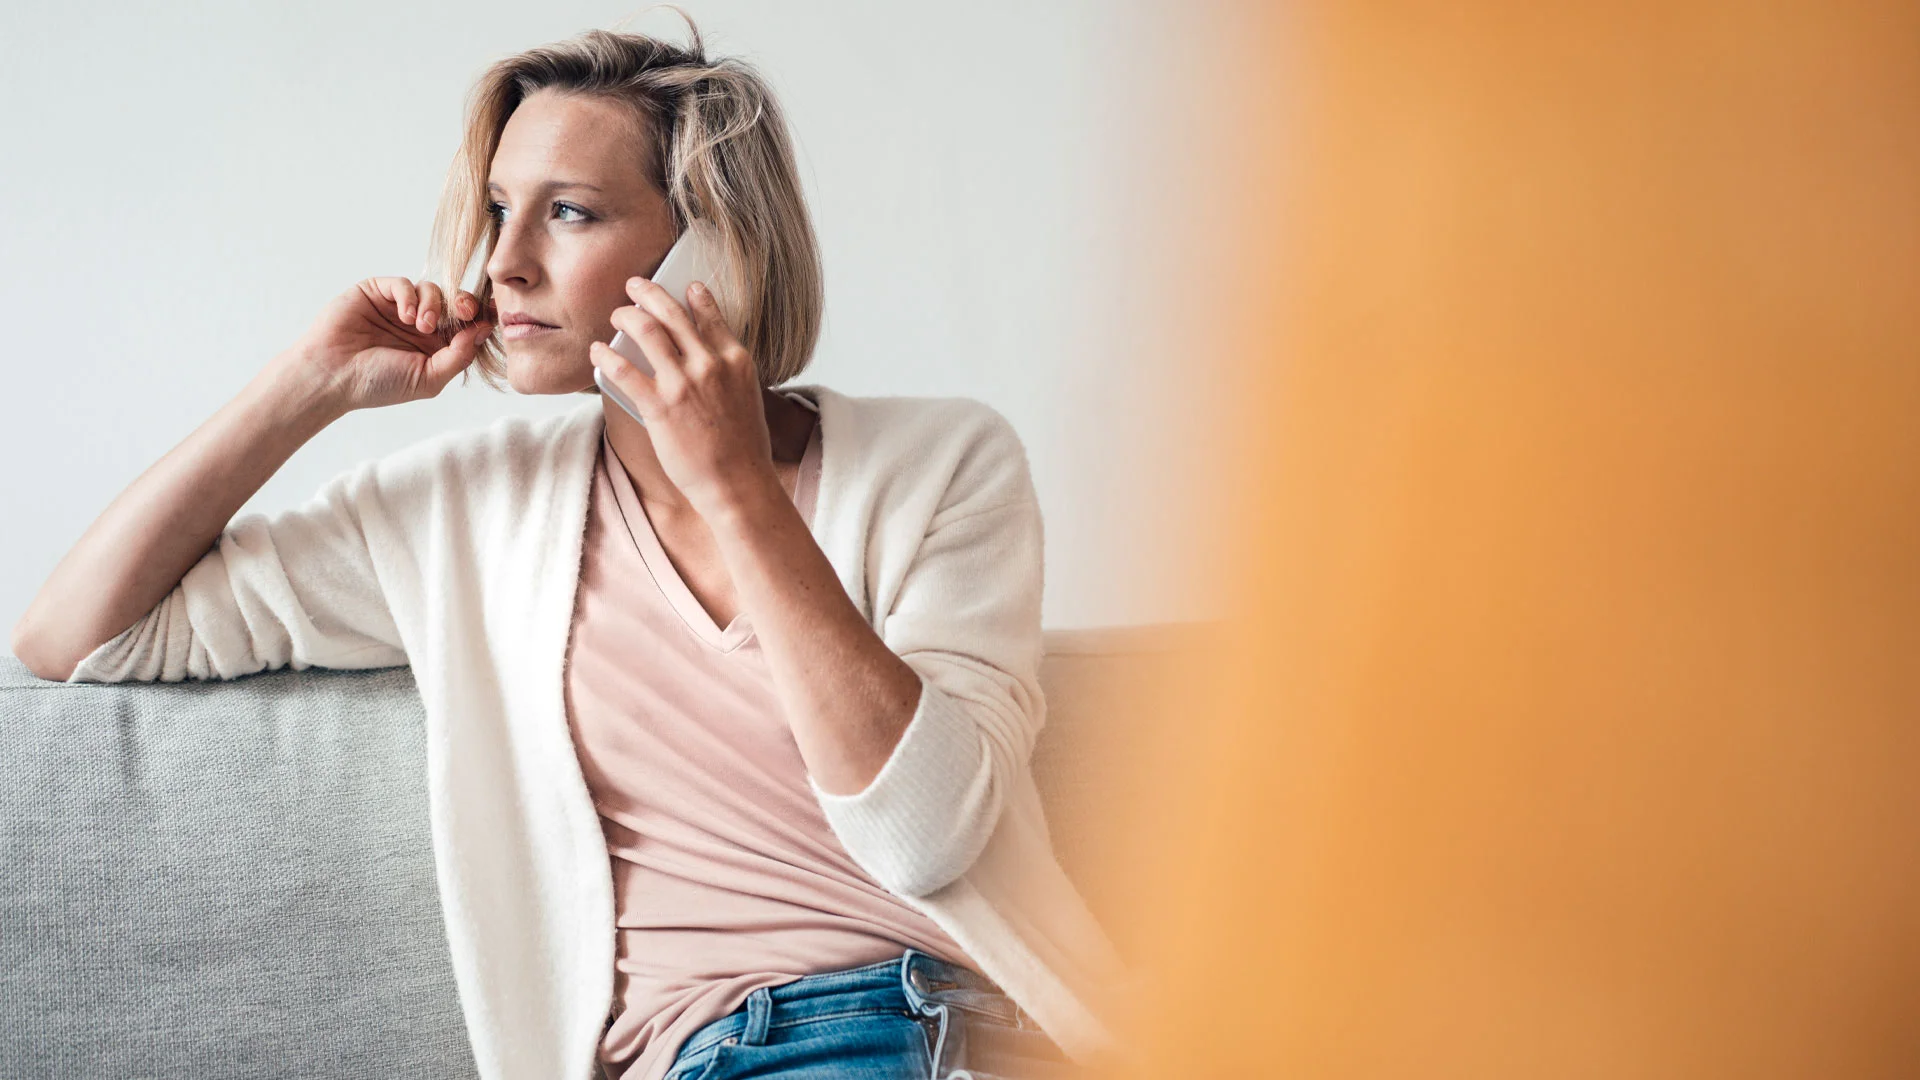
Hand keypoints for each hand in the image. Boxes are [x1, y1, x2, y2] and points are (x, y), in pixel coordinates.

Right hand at [283, 277, 494, 411]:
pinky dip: (410, 296)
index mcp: (435, 347)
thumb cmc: (378, 383)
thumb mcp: (429, 378)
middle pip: (454, 302)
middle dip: (465, 303)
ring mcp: (399, 307)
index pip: (467, 325)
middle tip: (464, 312)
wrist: (332, 375)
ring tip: (422, 325)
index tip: (494, 314)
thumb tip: (484, 329)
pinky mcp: (376, 292)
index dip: (481, 317)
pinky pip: (403, 283)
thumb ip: (459, 356)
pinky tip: (406, 316)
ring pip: (433, 290)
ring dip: (434, 305)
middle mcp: (420, 325)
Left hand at [588, 278, 775, 517]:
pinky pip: (623, 370)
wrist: (738, 482)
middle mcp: (709, 364)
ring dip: (627, 315)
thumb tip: (702, 360)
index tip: (684, 286)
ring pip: (647, 331)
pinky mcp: (659, 406)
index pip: (710, 314)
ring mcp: (683, 383)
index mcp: (735, 360)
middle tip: (634, 286)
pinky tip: (598, 351)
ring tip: (617, 313)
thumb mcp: (747, 396)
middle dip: (649, 293)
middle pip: (672, 313)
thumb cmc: (744, 448)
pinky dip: (607, 355)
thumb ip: (726, 372)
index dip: (694, 295)